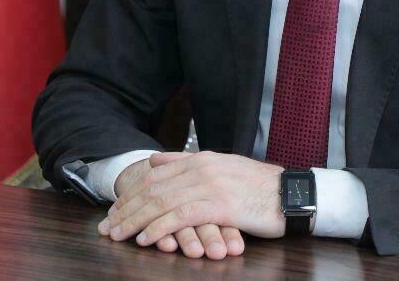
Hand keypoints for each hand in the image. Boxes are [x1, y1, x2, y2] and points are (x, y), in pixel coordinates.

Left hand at [100, 151, 285, 252]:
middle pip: (154, 188)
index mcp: (202, 159)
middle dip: (126, 208)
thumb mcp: (223, 167)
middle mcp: (202, 168)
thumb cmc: (260, 186)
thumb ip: (188, 162)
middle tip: (107, 225)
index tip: (114, 209)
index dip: (132, 193)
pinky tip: (146, 239)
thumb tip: (156, 159)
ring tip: (118, 234)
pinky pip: (181, 217)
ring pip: (162, 202)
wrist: (291, 193)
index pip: (156, 175)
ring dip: (135, 220)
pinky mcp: (220, 205)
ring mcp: (211, 185)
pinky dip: (159, 228)